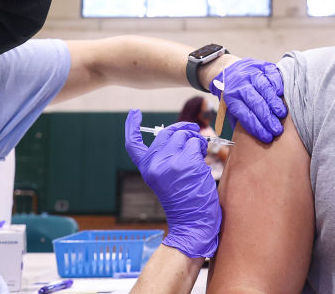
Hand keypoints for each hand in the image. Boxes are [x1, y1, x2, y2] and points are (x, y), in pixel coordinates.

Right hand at [124, 110, 220, 258]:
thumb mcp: (165, 177)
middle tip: (193, 133)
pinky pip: (197, 144)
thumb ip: (166, 156)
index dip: (132, 126)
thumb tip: (180, 133)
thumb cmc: (183, 199)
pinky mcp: (187, 164)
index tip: (134, 113)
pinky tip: (202, 165)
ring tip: (198, 156)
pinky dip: (202, 150)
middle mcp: (155, 164)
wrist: (192, 222)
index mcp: (147, 168)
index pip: (133, 144)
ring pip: (185, 135)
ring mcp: (171, 163)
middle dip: (183, 130)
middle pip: (167, 133)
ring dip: (195, 140)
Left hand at [210, 58, 286, 142]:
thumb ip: (239, 121)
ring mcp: (251, 74)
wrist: (230, 70)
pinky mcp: (262, 66)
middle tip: (277, 130)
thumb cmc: (234, 96)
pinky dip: (277, 84)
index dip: (256, 127)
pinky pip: (271, 74)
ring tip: (282, 115)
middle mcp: (241, 85)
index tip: (267, 138)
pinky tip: (282, 94)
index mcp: (231, 97)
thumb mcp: (229, 109)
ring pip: (264, 88)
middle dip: (267, 118)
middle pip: (255, 102)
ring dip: (274, 103)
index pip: (244, 114)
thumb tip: (249, 142)